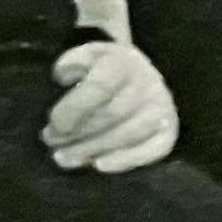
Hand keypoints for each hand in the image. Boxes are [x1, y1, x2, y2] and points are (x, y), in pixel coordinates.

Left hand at [45, 41, 179, 174]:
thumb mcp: (83, 57)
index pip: (100, 87)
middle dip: (77, 133)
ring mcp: (162, 107)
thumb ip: (69, 65)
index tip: (52, 125)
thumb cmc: (102, 69)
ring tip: (64, 158)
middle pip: (112, 115)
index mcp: (124, 61)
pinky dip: (126, 160)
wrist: (135, 74)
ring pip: (127, 134)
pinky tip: (99, 165)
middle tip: (51, 143)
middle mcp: (149, 82)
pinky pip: (153, 149)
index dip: (74, 109)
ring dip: (92, 150)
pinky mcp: (169, 130)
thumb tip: (63, 78)